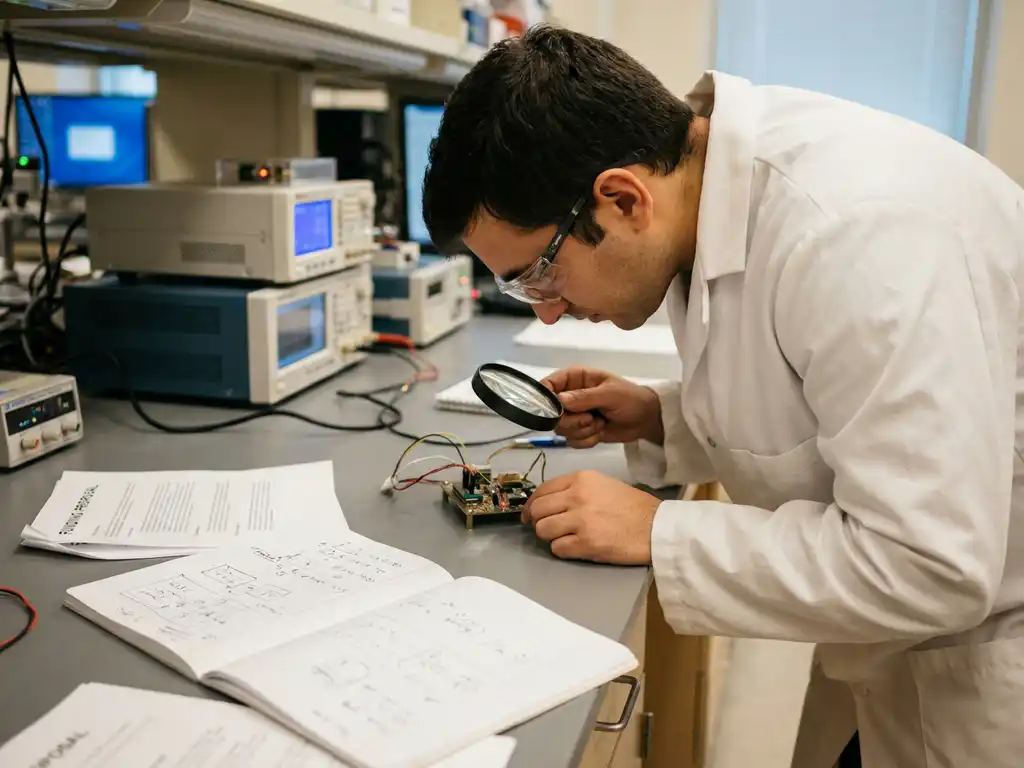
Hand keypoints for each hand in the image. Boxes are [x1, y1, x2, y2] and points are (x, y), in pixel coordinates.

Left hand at [522, 470, 659, 564]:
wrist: (656, 526)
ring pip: (543, 530)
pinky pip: (557, 549)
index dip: (531, 505)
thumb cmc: (632, 506)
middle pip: (537, 510)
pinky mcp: (586, 544)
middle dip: (537, 521)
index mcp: (580, 479)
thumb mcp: (602, 484)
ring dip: (549, 537)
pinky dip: (562, 550)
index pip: (542, 490)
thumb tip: (548, 503)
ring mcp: (581, 521)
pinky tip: (575, 547)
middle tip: (547, 528)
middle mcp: (577, 496)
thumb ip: (575, 489)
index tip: (529, 514)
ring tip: (564, 538)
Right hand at [540, 367, 662, 448]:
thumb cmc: (630, 398)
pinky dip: (587, 440)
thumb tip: (560, 400)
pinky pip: (572, 441)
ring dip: (582, 430)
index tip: (555, 411)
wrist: (645, 419)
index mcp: (575, 378)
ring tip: (599, 424)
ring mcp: (573, 415)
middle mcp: (569, 396)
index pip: (548, 384)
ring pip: (561, 429)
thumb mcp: (610, 394)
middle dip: (572, 421)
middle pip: (551, 413)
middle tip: (590, 419)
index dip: (545, 398)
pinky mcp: (579, 431)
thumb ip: (585, 397)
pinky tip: (599, 433)